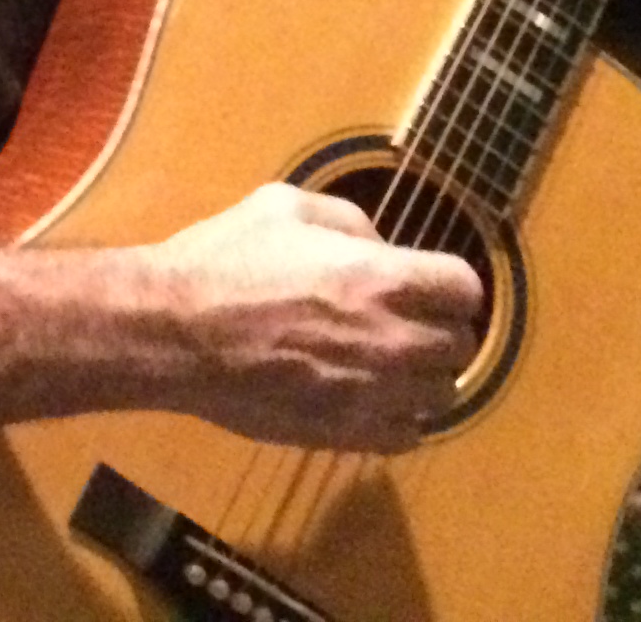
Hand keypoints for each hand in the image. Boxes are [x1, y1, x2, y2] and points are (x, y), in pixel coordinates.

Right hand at [139, 183, 481, 450]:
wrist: (175, 332)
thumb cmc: (224, 260)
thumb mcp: (281, 205)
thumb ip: (347, 219)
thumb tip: (380, 248)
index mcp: (384, 278)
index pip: (465, 288)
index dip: (447, 283)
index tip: (424, 283)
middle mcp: (395, 340)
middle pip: (461, 345)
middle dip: (437, 328)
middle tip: (402, 320)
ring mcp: (377, 394)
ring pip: (442, 394)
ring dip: (423, 376)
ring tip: (387, 363)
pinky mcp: (352, 433)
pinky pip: (409, 434)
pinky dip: (399, 416)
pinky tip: (368, 396)